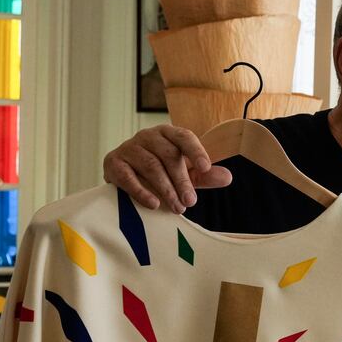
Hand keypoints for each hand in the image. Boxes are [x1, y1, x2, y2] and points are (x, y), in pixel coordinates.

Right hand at [103, 125, 232, 212]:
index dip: (195, 151)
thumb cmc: (159, 172)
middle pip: (168, 155)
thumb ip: (204, 176)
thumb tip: (228, 177)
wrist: (123, 176)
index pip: (183, 137)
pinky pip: (128, 176)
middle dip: (181, 181)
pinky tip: (154, 204)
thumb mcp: (184, 173)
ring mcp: (129, 148)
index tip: (205, 168)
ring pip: (150, 166)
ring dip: (166, 189)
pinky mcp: (113, 162)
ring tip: (177, 208)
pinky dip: (141, 191)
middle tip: (190, 202)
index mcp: (167, 134)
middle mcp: (147, 136)